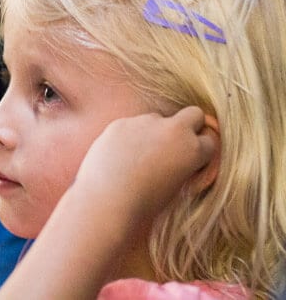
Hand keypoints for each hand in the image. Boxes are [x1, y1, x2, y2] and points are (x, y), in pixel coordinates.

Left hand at [73, 106, 218, 222]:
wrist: (108, 200)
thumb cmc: (144, 203)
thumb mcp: (176, 186)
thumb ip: (183, 165)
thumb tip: (180, 157)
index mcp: (193, 149)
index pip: (209, 140)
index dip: (200, 150)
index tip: (190, 158)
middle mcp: (173, 130)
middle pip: (193, 114)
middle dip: (189, 125)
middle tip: (173, 144)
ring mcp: (146, 122)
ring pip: (156, 118)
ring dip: (152, 131)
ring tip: (136, 156)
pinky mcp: (121, 122)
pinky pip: (130, 125)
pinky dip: (128, 135)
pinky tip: (118, 155)